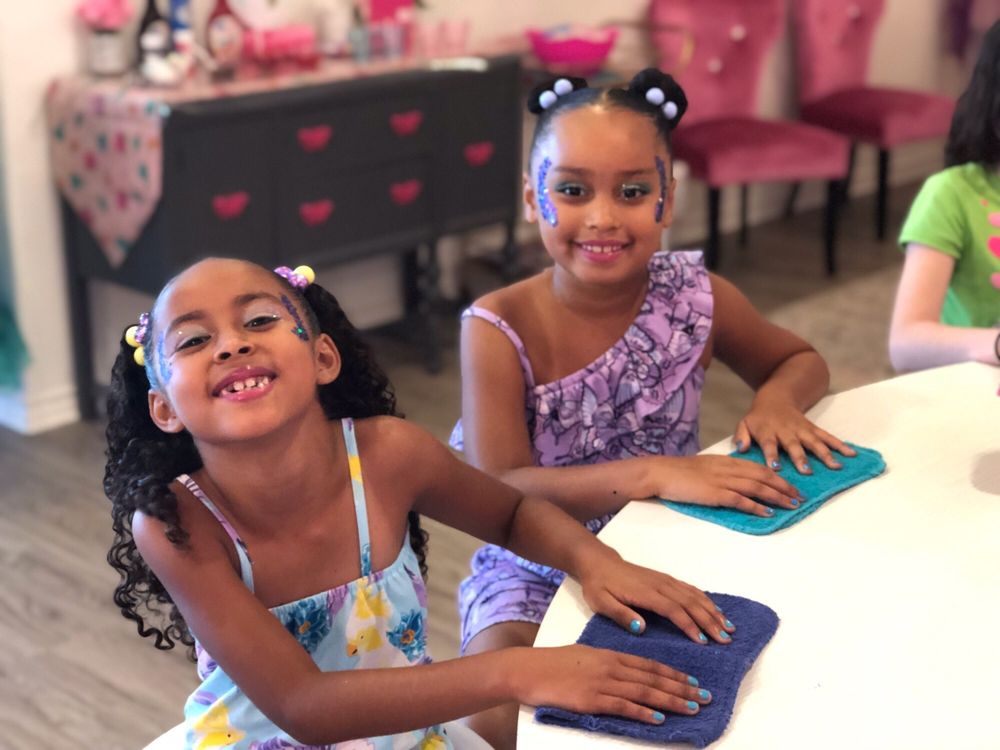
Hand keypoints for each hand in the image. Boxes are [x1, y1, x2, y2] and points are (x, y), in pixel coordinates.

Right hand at [512, 644, 711, 723]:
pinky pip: (623, 706)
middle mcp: (611, 667)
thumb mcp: (586, 655)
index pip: (650, 665)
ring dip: (671, 700)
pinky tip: (659, 718)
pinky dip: (643, 712)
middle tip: (704, 696)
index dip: (674, 674)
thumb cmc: (554, 663)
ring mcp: (602, 683)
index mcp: (611, 655)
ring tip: (692, 707)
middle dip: (682, 688)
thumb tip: (625, 671)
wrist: (529, 669)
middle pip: (654, 678)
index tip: (693, 681)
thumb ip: (608, 663)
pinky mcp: (592, 699)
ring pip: (644, 692)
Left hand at [576, 548, 734, 645]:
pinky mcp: (666, 579)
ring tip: (728, 628)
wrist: (599, 563)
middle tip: (725, 639)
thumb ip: (620, 614)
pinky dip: (706, 600)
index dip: (689, 625)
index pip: (672, 610)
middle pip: (690, 603)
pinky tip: (716, 610)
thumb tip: (641, 627)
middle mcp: (660, 585)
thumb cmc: (599, 586)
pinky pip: (690, 589)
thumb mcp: (601, 602)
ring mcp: (665, 581)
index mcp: (645, 593)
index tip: (703, 641)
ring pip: (694, 595)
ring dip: (712, 611)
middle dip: (709, 621)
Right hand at [652, 454, 800, 515]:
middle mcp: (728, 468)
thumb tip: (735, 482)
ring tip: (792, 505)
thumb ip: (721, 472)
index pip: (758, 467)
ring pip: (757, 487)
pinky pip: (741, 500)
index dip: (777, 477)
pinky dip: (757, 506)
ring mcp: (722, 480)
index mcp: (726, 461)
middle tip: (800, 497)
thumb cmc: (678, 472)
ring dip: (777, 496)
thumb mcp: (704, 467)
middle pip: (763, 476)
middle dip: (784, 487)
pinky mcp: (715, 493)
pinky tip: (768, 513)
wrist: (660, 473)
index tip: (790, 485)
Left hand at [734, 394, 856, 474]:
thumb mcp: (744, 423)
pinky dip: (840, 444)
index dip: (772, 455)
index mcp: (768, 431)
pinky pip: (827, 436)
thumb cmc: (759, 417)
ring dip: (825, 453)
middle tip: (807, 471)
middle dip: (800, 457)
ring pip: (815, 441)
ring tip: (836, 466)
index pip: (769, 444)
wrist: (776, 398)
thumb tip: (740, 448)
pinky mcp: (813, 428)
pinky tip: (851, 454)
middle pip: (794, 444)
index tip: (775, 467)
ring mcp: (802, 429)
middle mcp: (786, 430)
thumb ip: (741, 436)